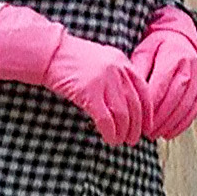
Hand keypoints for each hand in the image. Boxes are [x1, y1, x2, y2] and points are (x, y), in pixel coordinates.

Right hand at [0, 3, 151, 146]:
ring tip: (121, 142)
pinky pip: (106, 119)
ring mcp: (104, 81)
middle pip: (135, 105)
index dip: (148, 112)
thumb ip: (118, 76)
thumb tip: (130, 103)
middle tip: (134, 140)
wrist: (48, 53)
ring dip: (124, 132)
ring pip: (123, 114)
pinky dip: (111, 132)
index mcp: (123, 62)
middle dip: (137, 126)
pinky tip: (110, 139)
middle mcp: (118, 70)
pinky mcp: (89, 92)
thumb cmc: (72, 60)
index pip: (145, 91)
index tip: (147, 127)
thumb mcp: (102, 61)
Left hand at [128, 6, 196, 138]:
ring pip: (185, 107)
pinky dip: (182, 124)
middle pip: (174, 99)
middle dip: (159, 119)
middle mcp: (190, 69)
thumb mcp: (144, 51)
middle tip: (145, 132)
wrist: (182, 38)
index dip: (149, 106)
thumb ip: (138, 70)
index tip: (137, 118)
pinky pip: (194, 109)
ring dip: (170, 124)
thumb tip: (130, 90)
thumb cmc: (158, 46)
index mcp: (174, 58)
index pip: (161, 87)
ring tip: (155, 134)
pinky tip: (169, 132)